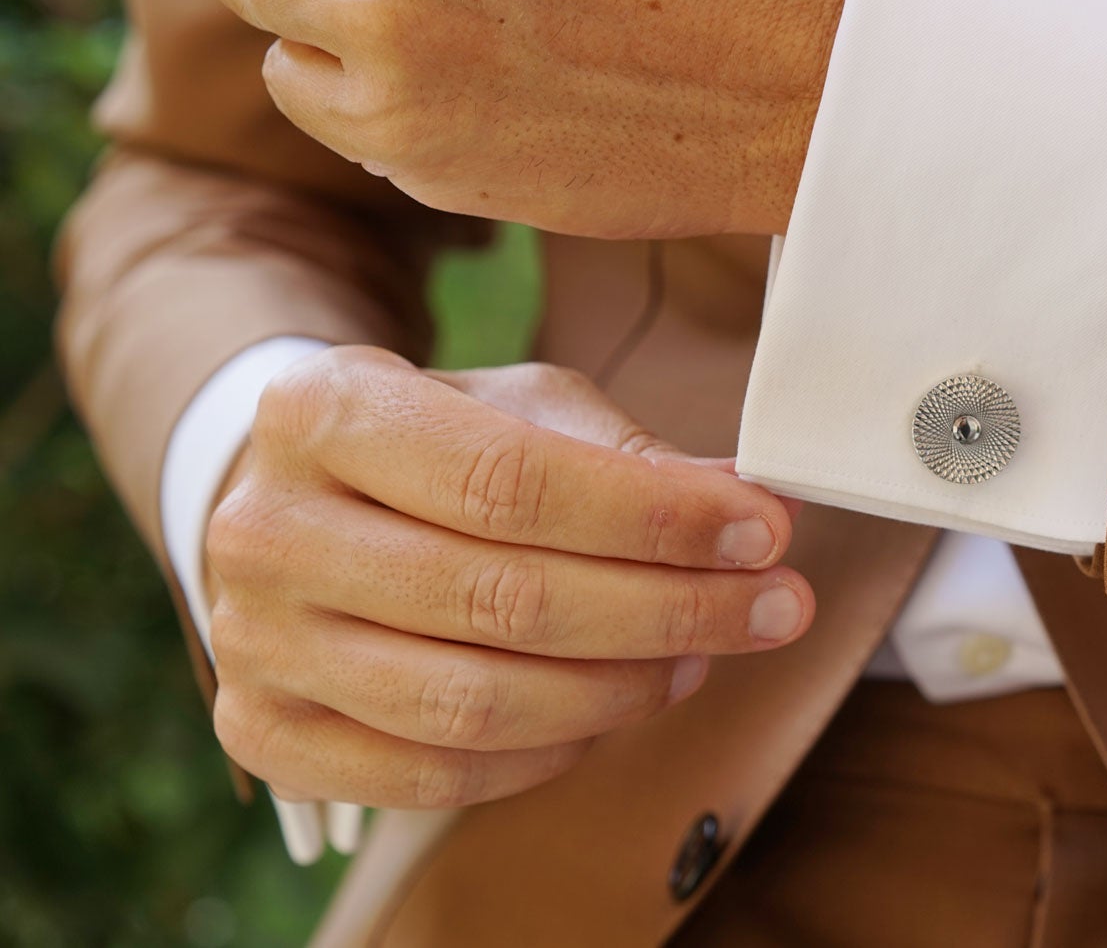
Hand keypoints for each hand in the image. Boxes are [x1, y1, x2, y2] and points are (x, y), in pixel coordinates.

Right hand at [204, 348, 812, 808]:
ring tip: (700, 654)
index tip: (764, 530)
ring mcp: (256, 642)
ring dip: (622, 688)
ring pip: (475, 703)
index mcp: (325, 411)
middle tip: (773, 604)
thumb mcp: (519, 406)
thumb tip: (748, 506)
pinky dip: (548, 753)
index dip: (654, 518)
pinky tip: (614, 707)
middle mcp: (268, 530)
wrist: (297, 500)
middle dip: (670, 608)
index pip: (511, 482)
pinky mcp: (267, 734)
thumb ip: (628, 456)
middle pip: (503, 598)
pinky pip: (435, 776)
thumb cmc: (432, 446)